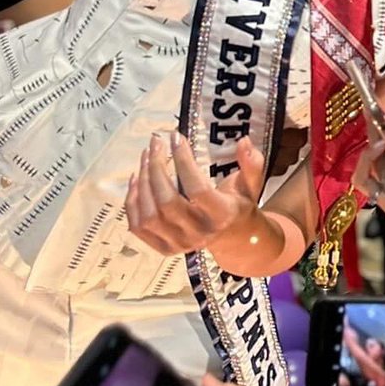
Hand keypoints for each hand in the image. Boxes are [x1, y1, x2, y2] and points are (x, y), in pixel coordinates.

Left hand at [126, 133, 263, 255]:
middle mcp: (199, 233)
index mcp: (222, 216)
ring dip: (142, 182)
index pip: (198, 190)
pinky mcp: (163, 248)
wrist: (233, 239)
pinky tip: (136, 178)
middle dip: (157, 168)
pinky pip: (138, 226)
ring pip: (149, 215)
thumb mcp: (252, 185)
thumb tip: (243, 140)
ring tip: (146, 155)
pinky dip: (132, 202)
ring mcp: (179, 243)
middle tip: (156, 142)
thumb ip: (252, 164)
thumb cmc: (240, 205)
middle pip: (168, 202)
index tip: (177, 137)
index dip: (184, 162)